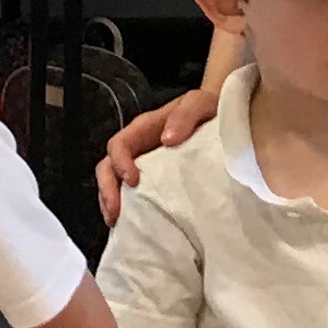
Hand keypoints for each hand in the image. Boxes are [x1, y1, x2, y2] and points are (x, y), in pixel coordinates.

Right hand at [97, 85, 221, 221]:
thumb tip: (168, 139)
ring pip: (114, 183)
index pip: (119, 145)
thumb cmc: (207, 108)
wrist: (220, 116)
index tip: (133, 180)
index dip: (120, 163)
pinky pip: (132, 194)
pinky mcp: (153, 179)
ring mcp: (142, 164)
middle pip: (108, 168)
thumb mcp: (198, 103)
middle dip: (107, 190)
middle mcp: (137, 148)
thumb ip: (185, 115)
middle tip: (115, 212)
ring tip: (117, 223)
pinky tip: (133, 224)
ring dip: (110, 203)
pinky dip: (128, 209)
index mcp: (142, 130)